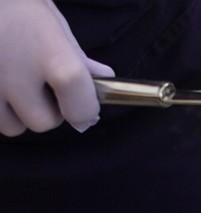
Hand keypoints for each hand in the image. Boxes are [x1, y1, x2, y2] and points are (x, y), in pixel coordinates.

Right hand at [0, 0, 113, 135]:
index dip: (85, 111)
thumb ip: (78, 57)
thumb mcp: (54, 24)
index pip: (80, 110)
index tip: (83, 104)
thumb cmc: (18, 6)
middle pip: (43, 122)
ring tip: (15, 83)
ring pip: (12, 126)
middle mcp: (19, 76)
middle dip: (47, 111)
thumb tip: (103, 79)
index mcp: (54, 59)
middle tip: (42, 86)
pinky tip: (0, 83)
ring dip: (18, 113)